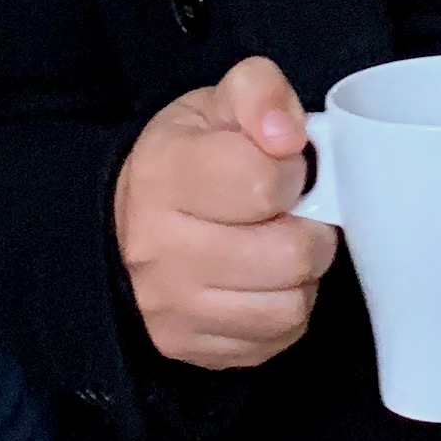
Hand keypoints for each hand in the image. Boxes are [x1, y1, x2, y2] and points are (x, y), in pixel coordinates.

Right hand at [114, 55, 339, 369]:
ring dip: (302, 274)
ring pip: (289, 305)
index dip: (292, 170)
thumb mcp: (217, 103)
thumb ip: (260, 92)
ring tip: (281, 245)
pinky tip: (266, 281)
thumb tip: (288, 134)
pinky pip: (276, 338)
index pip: (265, 182)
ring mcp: (171, 307)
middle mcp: (159, 248)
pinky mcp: (188, 348)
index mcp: (165, 174)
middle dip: (311, 227)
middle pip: (290, 253)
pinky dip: (285, 310)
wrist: (129, 222)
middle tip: (295, 212)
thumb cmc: (188, 159)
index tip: (283, 166)